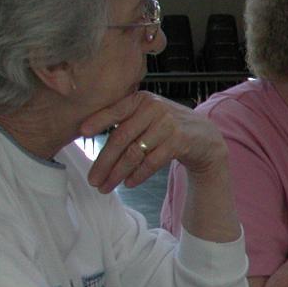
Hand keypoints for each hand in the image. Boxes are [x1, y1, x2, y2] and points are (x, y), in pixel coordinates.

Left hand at [80, 91, 227, 193]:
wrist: (205, 136)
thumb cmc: (168, 127)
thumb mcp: (148, 115)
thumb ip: (126, 118)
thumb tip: (87, 129)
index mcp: (142, 99)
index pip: (115, 111)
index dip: (97, 121)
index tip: (82, 133)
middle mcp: (154, 109)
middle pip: (122, 137)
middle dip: (104, 161)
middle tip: (92, 179)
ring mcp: (168, 124)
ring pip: (135, 153)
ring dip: (118, 173)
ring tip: (106, 186)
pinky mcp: (179, 141)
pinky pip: (152, 162)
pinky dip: (138, 175)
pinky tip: (128, 184)